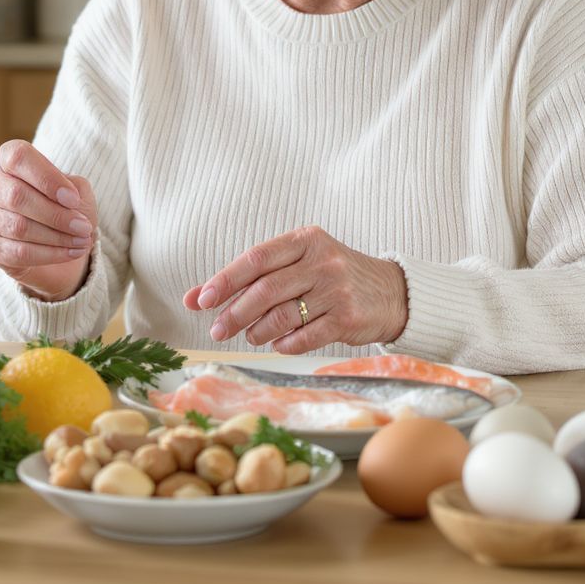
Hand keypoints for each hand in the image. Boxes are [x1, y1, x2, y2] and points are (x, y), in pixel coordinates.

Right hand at [0, 140, 97, 301]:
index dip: (47, 178)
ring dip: (57, 236)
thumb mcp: (77, 190)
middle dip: (56, 214)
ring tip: (82, 240)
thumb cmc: (66, 207)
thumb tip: (67, 203)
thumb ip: (73, 189)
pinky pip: (19, 252)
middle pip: (16, 196)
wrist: (59, 243)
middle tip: (83, 226)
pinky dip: (50, 253)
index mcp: (9, 160)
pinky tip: (71, 252)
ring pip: (18, 227)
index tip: (74, 199)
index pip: (18, 158)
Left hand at [182, 225, 407, 353]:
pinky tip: (276, 343)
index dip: (226, 279)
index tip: (203, 300)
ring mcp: (337, 289)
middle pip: (266, 289)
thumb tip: (194, 297)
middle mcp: (322, 261)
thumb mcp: (296, 264)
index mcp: (305, 240)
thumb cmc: (331, 275)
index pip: (256, 258)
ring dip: (258, 330)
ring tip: (249, 336)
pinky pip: (305, 337)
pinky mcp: (348, 318)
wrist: (391, 292)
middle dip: (235, 312)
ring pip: (284, 315)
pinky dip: (284, 343)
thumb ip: (249, 278)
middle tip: (217, 330)